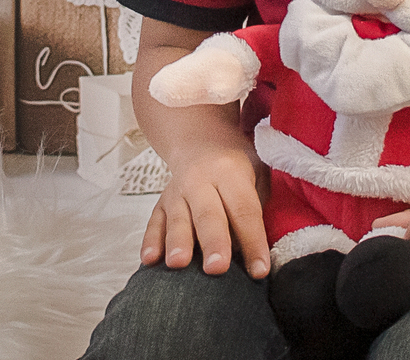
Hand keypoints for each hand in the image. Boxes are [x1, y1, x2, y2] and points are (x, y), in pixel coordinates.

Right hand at [141, 140, 271, 278]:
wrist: (200, 138)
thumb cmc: (234, 163)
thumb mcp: (256, 170)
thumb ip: (258, 203)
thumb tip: (258, 247)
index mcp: (230, 171)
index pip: (244, 209)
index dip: (253, 240)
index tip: (260, 271)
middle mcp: (201, 180)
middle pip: (209, 214)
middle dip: (214, 241)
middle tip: (217, 268)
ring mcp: (177, 191)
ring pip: (178, 219)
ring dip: (178, 243)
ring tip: (179, 264)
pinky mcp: (160, 203)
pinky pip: (154, 223)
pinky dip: (151, 242)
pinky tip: (150, 260)